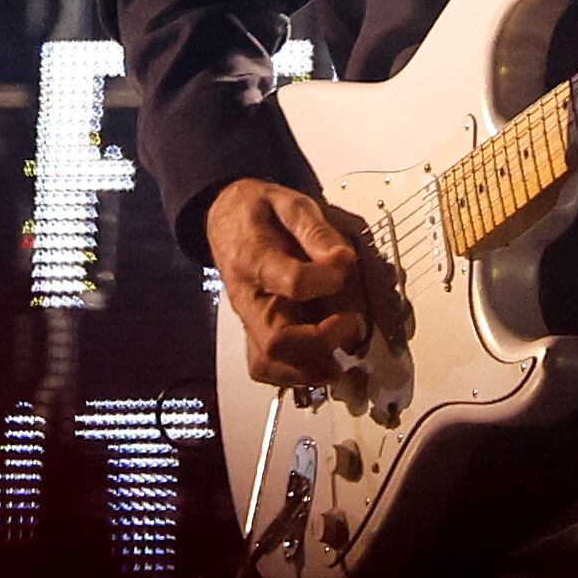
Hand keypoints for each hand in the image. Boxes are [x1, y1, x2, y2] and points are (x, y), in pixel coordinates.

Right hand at [206, 177, 368, 388]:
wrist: (227, 218)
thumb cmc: (260, 212)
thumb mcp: (290, 203)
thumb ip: (317, 231)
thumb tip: (343, 260)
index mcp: (254, 258)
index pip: (293, 282)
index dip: (328, 279)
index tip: (346, 263)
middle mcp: (248, 297)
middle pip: (276, 340)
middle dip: (322, 341)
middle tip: (351, 323)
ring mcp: (249, 319)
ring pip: (268, 363)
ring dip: (309, 369)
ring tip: (342, 359)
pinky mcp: (254, 331)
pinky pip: (265, 367)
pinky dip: (295, 375)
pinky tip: (323, 364)